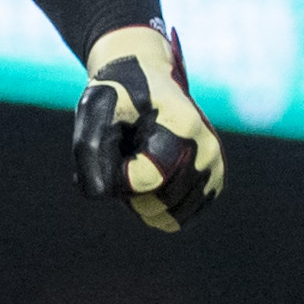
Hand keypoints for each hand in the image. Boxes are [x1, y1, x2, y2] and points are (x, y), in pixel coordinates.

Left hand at [73, 23, 217, 230]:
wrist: (147, 82)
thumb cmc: (119, 96)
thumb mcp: (93, 110)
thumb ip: (88, 151)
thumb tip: (102, 194)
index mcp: (185, 127)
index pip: (146, 179)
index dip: (119, 174)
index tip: (116, 146)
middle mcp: (208, 151)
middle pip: (158, 203)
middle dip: (128, 189)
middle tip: (125, 153)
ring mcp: (215, 169)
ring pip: (168, 218)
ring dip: (141, 200)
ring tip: (137, 163)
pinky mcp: (213, 185)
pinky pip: (177, 220)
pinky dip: (154, 207)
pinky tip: (148, 178)